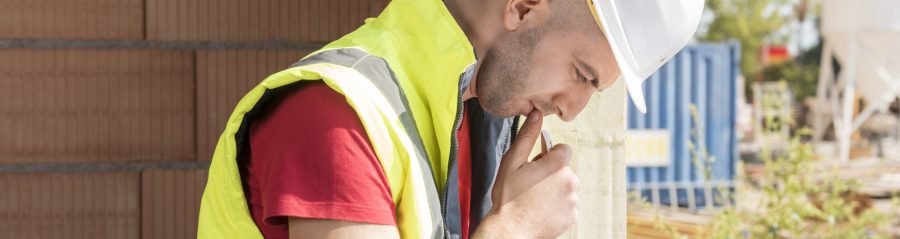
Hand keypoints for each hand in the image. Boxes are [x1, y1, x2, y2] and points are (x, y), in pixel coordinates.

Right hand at [474, 110, 577, 237]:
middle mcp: (570, 181)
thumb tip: (536, 113)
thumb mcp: (512, 162)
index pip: (563, 150)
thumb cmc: (508, 196)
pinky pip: (567, 204)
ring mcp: (572, 200)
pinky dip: (557, 206)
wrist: (510, 231)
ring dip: (554, 190)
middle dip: (551, 173)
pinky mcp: (572, 216)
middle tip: (531, 185)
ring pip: (566, 187)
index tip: (536, 166)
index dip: (549, 156)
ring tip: (534, 199)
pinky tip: (541, 210)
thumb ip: (527, 136)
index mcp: (557, 165)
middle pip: (564, 169)